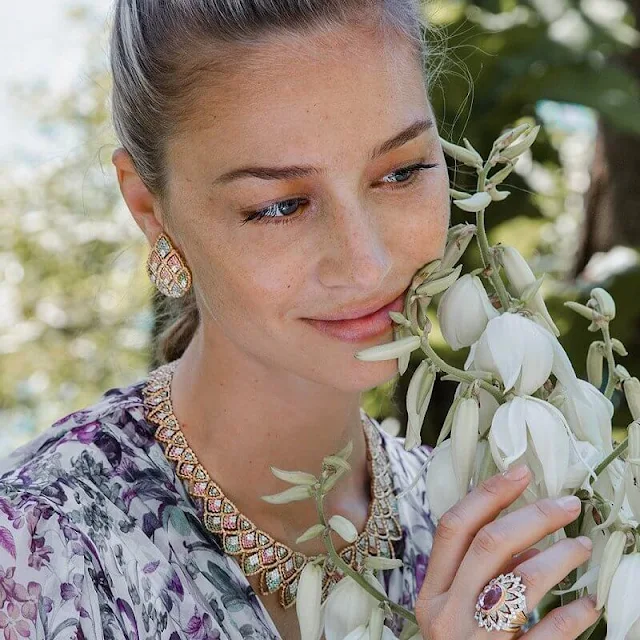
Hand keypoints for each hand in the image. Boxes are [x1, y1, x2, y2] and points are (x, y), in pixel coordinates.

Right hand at [415, 464, 600, 638]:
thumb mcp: (456, 612)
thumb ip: (479, 574)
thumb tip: (524, 540)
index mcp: (430, 592)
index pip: (454, 527)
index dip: (488, 494)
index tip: (521, 472)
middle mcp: (445, 612)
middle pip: (490, 545)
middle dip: (533, 516)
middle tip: (568, 504)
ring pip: (520, 581)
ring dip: (559, 557)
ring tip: (583, 547)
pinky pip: (546, 635)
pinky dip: (573, 615)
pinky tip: (591, 604)